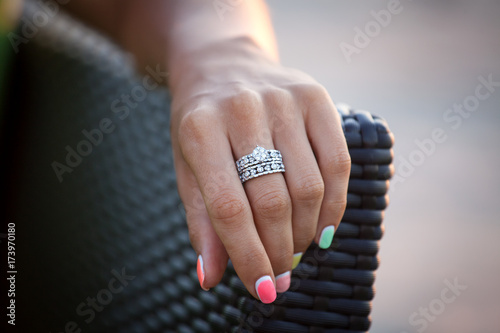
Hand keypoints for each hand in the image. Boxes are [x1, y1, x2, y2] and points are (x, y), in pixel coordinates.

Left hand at [169, 37, 349, 302]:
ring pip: (309, 187)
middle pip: (272, 201)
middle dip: (280, 250)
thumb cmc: (200, 123)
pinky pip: (338, 162)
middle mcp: (243, 108)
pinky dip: (334, 205)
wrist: (223, 64)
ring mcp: (283, 99)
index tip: (264, 290)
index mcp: (200, 128)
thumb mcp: (187, 167)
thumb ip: (202, 221)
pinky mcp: (316, 97)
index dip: (249, 257)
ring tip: (297, 249)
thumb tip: (211, 277)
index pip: (229, 209)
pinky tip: (323, 228)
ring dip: (306, 232)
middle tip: (282, 273)